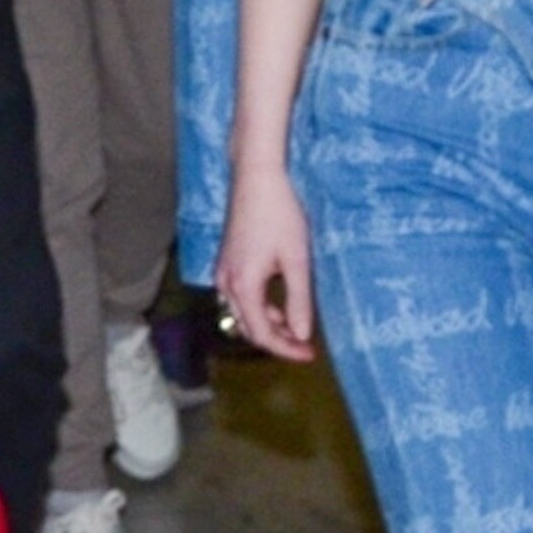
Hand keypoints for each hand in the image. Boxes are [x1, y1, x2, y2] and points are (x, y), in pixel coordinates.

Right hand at [214, 162, 315, 363]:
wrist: (257, 178)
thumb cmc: (280, 214)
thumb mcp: (296, 260)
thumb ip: (299, 300)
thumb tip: (301, 334)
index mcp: (243, 286)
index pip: (262, 334)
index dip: (285, 349)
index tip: (309, 354)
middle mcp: (226, 283)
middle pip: (248, 328)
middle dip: (276, 340)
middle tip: (305, 346)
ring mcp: (223, 272)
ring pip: (242, 314)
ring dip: (267, 324)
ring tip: (295, 326)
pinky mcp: (226, 262)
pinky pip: (239, 298)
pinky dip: (258, 308)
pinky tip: (278, 302)